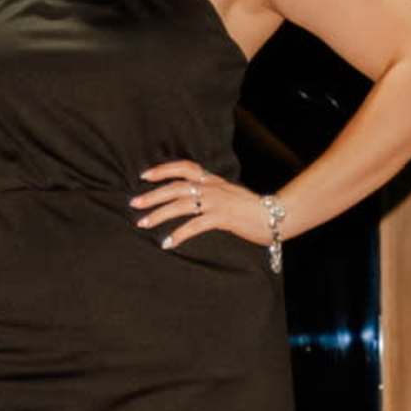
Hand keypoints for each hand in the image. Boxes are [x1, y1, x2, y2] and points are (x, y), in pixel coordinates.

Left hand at [134, 160, 264, 252]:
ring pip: (181, 204)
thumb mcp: (228, 194)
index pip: (184, 167)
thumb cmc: (251, 208)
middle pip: (176, 187)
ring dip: (159, 214)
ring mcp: (217, 202)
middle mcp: (212, 187)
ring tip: (143, 223)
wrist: (275, 215)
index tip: (144, 175)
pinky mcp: (222, 218)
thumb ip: (211, 192)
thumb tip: (191, 197)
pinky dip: (179, 234)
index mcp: (213, 180)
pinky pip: (195, 225)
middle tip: (134, 203)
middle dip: (153, 195)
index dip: (163, 169)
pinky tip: (167, 243)